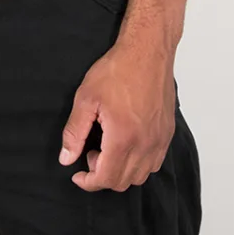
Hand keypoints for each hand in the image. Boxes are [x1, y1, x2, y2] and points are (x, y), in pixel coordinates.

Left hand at [57, 31, 176, 190]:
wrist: (147, 52)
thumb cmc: (117, 70)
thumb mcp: (86, 98)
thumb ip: (75, 132)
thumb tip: (66, 158)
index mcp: (123, 138)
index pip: (106, 178)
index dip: (88, 182)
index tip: (77, 174)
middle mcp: (145, 144)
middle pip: (123, 182)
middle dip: (102, 175)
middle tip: (91, 152)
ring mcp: (159, 140)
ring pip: (140, 176)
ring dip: (121, 171)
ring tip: (108, 147)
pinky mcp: (167, 133)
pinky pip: (154, 163)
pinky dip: (138, 163)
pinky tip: (126, 144)